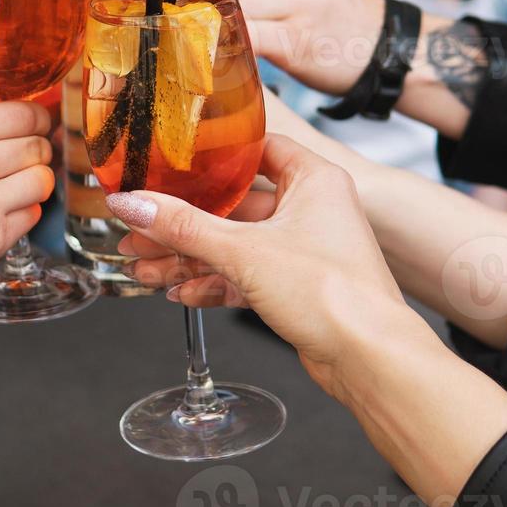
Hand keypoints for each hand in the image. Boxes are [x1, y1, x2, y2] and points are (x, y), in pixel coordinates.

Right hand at [0, 101, 54, 328]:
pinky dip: (21, 219)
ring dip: (33, 187)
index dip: (37, 121)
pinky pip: (31, 217)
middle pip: (37, 146)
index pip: (21, 112)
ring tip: (10, 195)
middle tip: (26, 165)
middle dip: (38, 155)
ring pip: (41, 181)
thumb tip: (9, 129)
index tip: (39, 128)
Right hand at [108, 135, 407, 397]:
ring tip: (146, 266)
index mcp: (313, 179)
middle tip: (143, 227)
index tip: (174, 161)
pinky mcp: (295, 286)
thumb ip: (183, 227)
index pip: (255, 148)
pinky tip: (180, 290)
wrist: (368, 358)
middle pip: (233, 204)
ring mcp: (303, 249)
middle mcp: (311, 209)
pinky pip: (243, 274)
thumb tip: (137, 205)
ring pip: (233, 243)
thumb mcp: (244, 251)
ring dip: (189, 256)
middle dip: (183, 221)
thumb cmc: (337, 294)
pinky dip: (212, 281)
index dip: (213, 155)